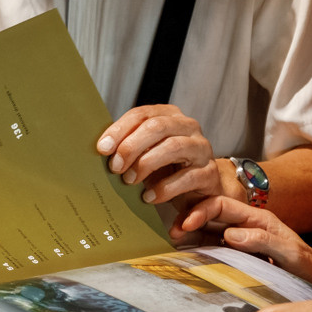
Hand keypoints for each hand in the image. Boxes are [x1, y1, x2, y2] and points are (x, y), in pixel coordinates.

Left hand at [97, 104, 235, 220]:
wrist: (200, 189)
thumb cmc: (167, 168)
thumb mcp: (147, 153)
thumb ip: (128, 147)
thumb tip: (101, 150)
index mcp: (170, 116)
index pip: (142, 114)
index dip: (120, 130)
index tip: (102, 148)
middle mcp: (188, 127)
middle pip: (157, 127)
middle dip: (131, 146)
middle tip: (115, 167)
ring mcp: (202, 148)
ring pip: (173, 147)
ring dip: (146, 164)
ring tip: (130, 181)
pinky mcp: (210, 173)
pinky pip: (188, 177)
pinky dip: (165, 188)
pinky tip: (149, 197)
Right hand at [172, 196, 311, 291]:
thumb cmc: (309, 268)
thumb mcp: (292, 254)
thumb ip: (264, 241)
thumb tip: (230, 234)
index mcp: (258, 219)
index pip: (222, 205)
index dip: (202, 211)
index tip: (186, 224)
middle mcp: (245, 227)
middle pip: (210, 217)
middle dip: (188, 222)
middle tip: (172, 235)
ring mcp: (239, 243)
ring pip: (207, 233)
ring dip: (189, 237)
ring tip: (174, 245)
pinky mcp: (236, 258)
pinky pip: (212, 251)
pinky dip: (197, 251)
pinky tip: (186, 257)